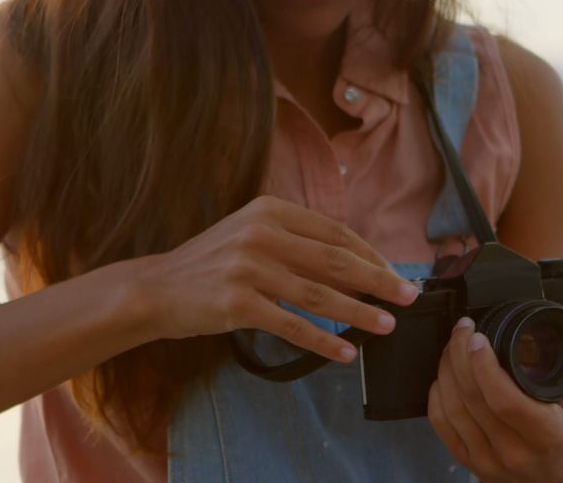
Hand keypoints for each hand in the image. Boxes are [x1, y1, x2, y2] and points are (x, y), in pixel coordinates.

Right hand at [132, 195, 419, 361]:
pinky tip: (346, 352)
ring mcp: (248, 268)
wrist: (155, 288)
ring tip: (387, 325)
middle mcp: (261, 234)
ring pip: (320, 295)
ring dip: (360, 313)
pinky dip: (324, 340)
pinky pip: (292, 325)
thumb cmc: (209, 264)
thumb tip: (352, 261)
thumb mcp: (249, 233)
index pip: (335, 233)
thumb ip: (292, 239)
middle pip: (336, 261)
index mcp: (270, 210)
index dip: (371, 255)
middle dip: (379, 280)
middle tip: (408, 296)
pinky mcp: (237, 303)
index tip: (394, 273)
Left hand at [427, 314, 562, 482]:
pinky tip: (444, 375)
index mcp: (547, 436)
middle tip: (463, 331)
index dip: (485, 366)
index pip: (505, 400)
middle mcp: (514, 453)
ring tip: (453, 346)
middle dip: (460, 356)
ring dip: (446, 370)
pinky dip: (437, 394)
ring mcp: (487, 460)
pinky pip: (441, 423)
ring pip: (452, 408)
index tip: (479, 339)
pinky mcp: (468, 461)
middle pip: (472, 398)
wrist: (556, 481)